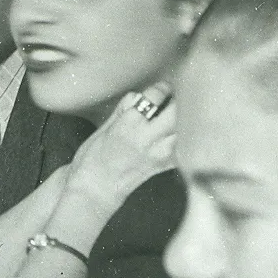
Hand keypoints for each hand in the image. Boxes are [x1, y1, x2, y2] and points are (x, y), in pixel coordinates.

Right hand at [51, 84, 175, 245]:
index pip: (154, 96)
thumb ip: (123, 111)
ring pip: (184, 128)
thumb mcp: (102, 129)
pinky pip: (183, 148)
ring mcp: (159, 153)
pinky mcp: (164, 166)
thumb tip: (138, 97)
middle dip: (178, 100)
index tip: (162, 87)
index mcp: (128, 124)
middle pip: (176, 110)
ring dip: (185, 118)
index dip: (160, 88)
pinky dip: (185, 139)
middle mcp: (147, 137)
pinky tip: (182, 135)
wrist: (95, 190)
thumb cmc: (92, 159)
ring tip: (182, 113)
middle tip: (176, 97)